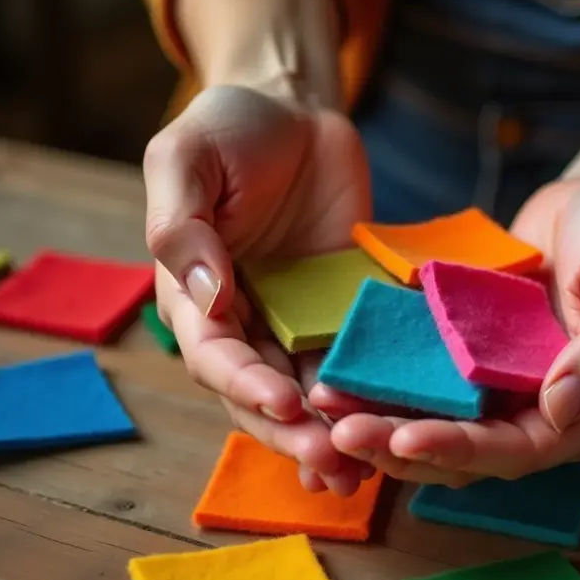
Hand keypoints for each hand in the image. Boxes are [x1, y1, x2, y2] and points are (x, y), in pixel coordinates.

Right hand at [145, 85, 373, 494]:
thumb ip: (182, 225)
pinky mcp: (345, 309)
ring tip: (362, 469)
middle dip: (293, 430)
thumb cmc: (229, 128)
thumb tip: (206, 296)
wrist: (295, 109)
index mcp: (195, 294)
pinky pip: (358, 356)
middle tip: (330, 459)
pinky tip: (398, 425)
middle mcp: (245, 320)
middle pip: (263, 392)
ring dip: (332, 431)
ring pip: (311, 390)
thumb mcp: (185, 158)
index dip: (245, 384)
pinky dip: (371, 394)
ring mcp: (297, 320)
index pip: (214, 355)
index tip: (282, 403)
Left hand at [309, 175, 579, 484]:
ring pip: (439, 421)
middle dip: (404, 446)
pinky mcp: (474, 356)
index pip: (520, 449)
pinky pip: (428, 378)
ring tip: (327, 412)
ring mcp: (504, 385)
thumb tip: (561, 409)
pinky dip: (387, 382)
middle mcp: (542, 410)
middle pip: (468, 449)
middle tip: (342, 435)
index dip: (463, 449)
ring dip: (384, 423)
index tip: (405, 438)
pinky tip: (340, 372)